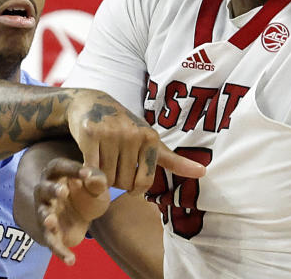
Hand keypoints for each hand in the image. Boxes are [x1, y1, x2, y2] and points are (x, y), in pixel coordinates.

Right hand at [35, 158, 110, 264]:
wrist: (85, 212)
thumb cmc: (88, 190)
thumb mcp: (97, 184)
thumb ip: (96, 180)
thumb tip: (92, 177)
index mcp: (57, 173)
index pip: (60, 167)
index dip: (71, 169)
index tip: (86, 173)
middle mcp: (46, 191)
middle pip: (44, 189)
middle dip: (52, 190)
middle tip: (62, 192)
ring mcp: (46, 211)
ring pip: (42, 214)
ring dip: (46, 218)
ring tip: (51, 221)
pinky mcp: (50, 231)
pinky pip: (51, 241)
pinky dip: (60, 251)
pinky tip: (71, 260)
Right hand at [67, 89, 204, 191]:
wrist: (90, 102)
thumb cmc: (124, 127)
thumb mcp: (150, 141)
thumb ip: (173, 160)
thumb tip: (203, 172)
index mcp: (150, 138)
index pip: (143, 184)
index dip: (133, 189)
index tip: (129, 181)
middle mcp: (132, 134)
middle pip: (123, 183)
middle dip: (115, 181)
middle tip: (111, 164)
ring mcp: (110, 132)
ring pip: (106, 179)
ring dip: (101, 178)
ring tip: (100, 160)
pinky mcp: (90, 133)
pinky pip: (90, 170)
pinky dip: (87, 173)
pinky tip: (88, 163)